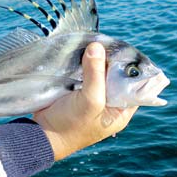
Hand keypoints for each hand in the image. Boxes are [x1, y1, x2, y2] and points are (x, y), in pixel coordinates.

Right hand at [33, 42, 137, 160]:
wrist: (42, 134)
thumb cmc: (71, 125)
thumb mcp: (90, 101)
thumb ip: (95, 74)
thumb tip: (96, 46)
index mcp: (120, 110)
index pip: (134, 86)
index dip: (130, 69)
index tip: (122, 49)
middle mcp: (108, 103)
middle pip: (114, 76)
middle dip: (109, 61)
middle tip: (104, 42)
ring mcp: (90, 96)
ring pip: (97, 73)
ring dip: (93, 61)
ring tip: (92, 43)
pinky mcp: (75, 91)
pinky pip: (82, 74)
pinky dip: (81, 64)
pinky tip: (79, 52)